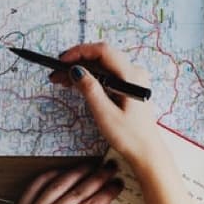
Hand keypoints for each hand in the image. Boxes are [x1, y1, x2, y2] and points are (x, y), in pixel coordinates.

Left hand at [0, 162, 122, 203]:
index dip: (108, 192)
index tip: (117, 184)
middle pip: (79, 191)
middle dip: (98, 177)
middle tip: (110, 168)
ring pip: (59, 184)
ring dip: (77, 172)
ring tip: (90, 166)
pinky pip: (35, 186)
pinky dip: (49, 176)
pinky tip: (61, 171)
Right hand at [51, 42, 162, 164]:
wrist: (146, 152)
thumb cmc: (129, 136)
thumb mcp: (105, 114)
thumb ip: (90, 89)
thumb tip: (76, 70)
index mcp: (132, 76)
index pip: (103, 51)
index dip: (80, 52)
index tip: (61, 60)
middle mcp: (134, 73)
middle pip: (101, 57)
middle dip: (77, 62)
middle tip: (56, 73)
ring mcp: (132, 79)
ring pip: (102, 66)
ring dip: (82, 70)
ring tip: (61, 79)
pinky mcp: (129, 87)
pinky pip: (107, 75)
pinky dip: (91, 77)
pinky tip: (76, 84)